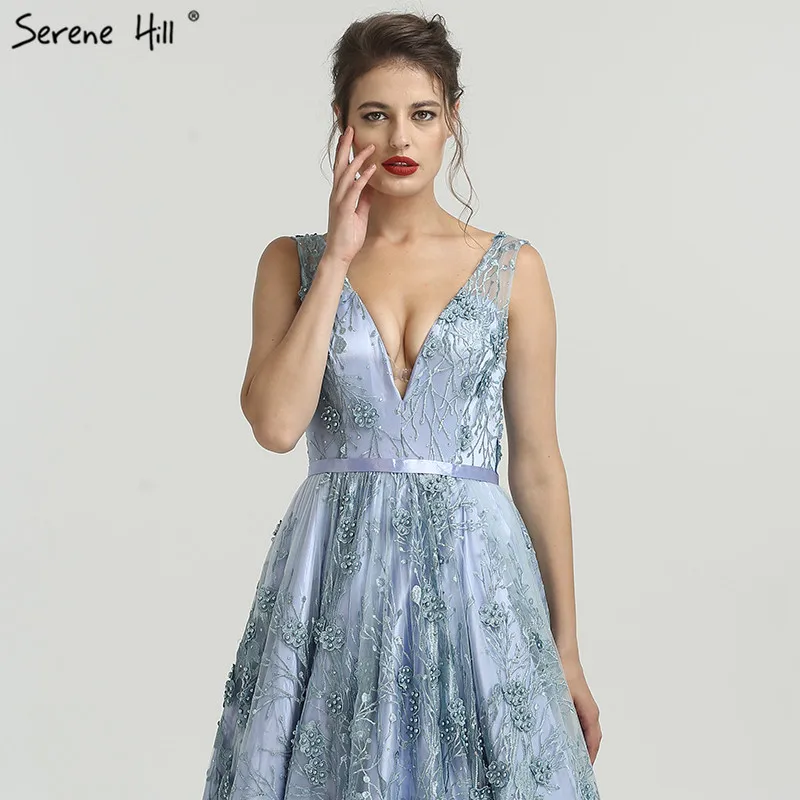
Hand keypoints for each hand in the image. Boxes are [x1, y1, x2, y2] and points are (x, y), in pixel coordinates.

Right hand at [325, 125, 375, 264]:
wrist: (340, 254)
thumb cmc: (349, 235)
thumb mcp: (360, 212)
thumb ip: (364, 198)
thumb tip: (371, 185)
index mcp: (340, 194)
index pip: (341, 167)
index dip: (344, 150)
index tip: (349, 135)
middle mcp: (337, 194)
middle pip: (340, 165)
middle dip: (345, 146)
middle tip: (350, 128)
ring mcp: (339, 201)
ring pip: (347, 174)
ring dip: (358, 159)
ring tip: (370, 146)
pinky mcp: (344, 210)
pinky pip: (354, 190)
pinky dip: (363, 178)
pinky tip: (371, 169)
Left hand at [561, 653, 601, 763]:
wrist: (563, 651)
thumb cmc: (563, 670)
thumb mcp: (561, 695)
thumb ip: (562, 714)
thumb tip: (559, 733)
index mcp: (590, 713)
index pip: (593, 741)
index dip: (590, 757)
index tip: (583, 770)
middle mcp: (590, 711)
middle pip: (591, 739)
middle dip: (585, 754)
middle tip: (575, 768)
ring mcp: (584, 706)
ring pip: (585, 731)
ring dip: (580, 743)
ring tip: (569, 757)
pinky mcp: (577, 702)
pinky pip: (578, 722)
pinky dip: (574, 732)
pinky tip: (561, 735)